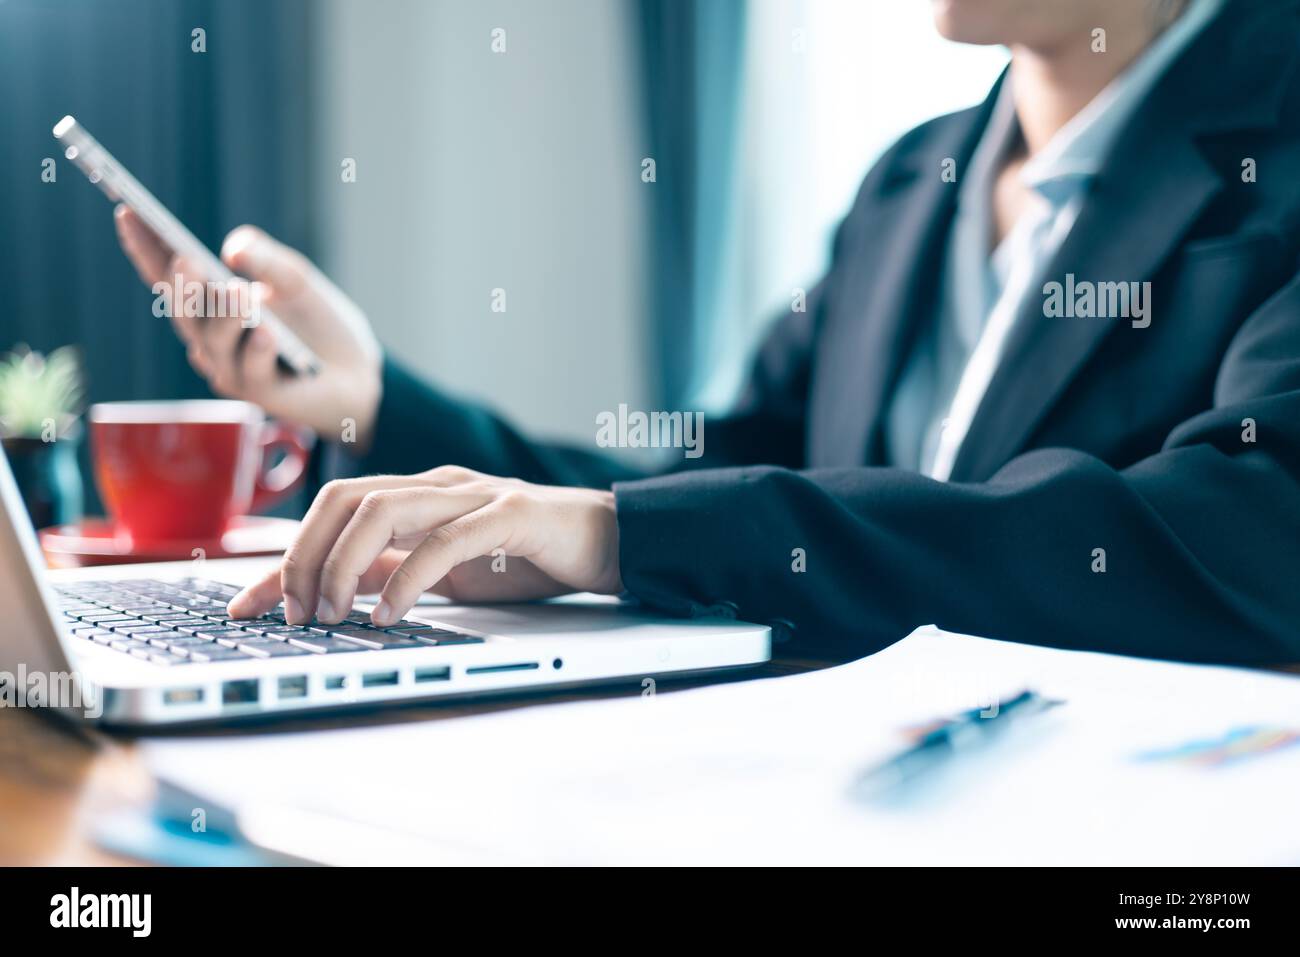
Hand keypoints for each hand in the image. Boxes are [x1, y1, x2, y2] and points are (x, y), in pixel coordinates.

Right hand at [114, 207, 382, 446]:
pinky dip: (259, 350)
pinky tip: (268, 333)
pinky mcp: (261, 393)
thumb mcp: (296, 281)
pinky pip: (253, 370)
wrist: (356, 371)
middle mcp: (210, 337)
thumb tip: (234, 250)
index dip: (146, 246)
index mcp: (210, 303)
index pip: (169, 273)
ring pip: (215, 343)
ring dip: (225, 317)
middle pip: (186, 311)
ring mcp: (231, 367)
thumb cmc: (314, 323)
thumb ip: (268, 262)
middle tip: (184, 260)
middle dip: (184, 287)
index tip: (127, 211)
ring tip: (238, 293)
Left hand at [228, 466, 623, 625]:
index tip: (248, 607)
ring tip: (332, 615)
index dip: (282, 556)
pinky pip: (445, 540)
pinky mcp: (511, 513)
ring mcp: (473, 493)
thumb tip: (335, 590)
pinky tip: (390, 613)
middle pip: (343, 498)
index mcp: (419, 491)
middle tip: (294, 614)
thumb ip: (397, 566)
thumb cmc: (531, 556)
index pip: (331, 508)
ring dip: (343, 565)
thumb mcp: (449, 569)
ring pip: (382, 508)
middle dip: (303, 557)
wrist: (610, 542)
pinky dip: (408, 577)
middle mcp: (438, 483)